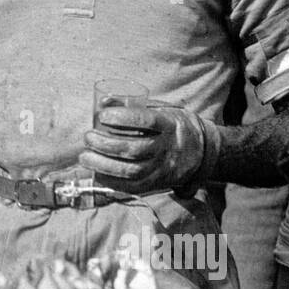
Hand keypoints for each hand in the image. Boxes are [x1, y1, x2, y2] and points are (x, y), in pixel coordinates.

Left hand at [79, 105, 216, 195]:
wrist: (203, 151)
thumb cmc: (174, 124)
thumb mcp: (162, 109)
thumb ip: (134, 105)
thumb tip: (102, 102)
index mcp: (170, 125)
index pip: (146, 121)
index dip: (122, 118)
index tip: (102, 116)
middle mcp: (168, 148)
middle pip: (135, 149)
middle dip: (105, 144)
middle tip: (88, 137)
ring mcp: (164, 169)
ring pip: (132, 171)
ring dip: (103, 165)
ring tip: (85, 156)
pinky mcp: (158, 184)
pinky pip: (133, 187)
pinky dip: (111, 181)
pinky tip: (96, 173)